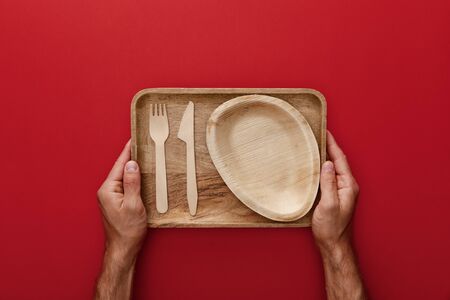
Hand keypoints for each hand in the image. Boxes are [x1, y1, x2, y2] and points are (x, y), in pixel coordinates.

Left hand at [97, 140, 146, 266]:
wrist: (123, 249)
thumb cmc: (128, 231)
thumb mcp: (133, 205)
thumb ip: (132, 183)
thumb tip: (132, 164)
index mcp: (108, 189)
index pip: (120, 165)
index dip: (128, 151)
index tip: (133, 139)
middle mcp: (106, 191)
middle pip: (120, 169)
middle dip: (131, 157)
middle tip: (141, 145)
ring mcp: (110, 197)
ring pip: (123, 177)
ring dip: (132, 167)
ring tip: (143, 156)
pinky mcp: (115, 202)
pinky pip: (124, 185)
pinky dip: (132, 178)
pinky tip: (140, 175)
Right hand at [312, 131, 359, 253]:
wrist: (334, 245)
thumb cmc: (332, 229)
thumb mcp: (328, 205)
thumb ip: (328, 184)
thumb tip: (326, 164)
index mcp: (348, 186)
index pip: (340, 159)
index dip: (332, 144)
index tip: (325, 131)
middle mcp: (346, 186)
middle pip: (338, 161)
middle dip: (329, 146)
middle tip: (318, 134)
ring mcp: (341, 191)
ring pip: (333, 168)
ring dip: (325, 156)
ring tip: (315, 145)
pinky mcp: (334, 196)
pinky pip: (328, 176)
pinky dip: (322, 167)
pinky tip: (314, 166)